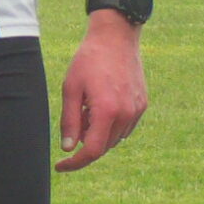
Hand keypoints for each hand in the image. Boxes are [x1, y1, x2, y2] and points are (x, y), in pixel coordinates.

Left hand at [56, 14, 144, 171]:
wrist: (116, 37)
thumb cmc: (88, 60)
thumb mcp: (70, 88)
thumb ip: (69, 120)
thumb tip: (67, 148)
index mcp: (107, 110)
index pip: (91, 151)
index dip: (75, 163)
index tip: (60, 166)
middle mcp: (126, 114)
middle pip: (103, 147)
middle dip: (85, 143)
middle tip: (74, 119)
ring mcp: (137, 110)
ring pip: (114, 139)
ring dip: (98, 134)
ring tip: (87, 107)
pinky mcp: (142, 105)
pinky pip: (124, 128)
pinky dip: (110, 126)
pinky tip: (101, 105)